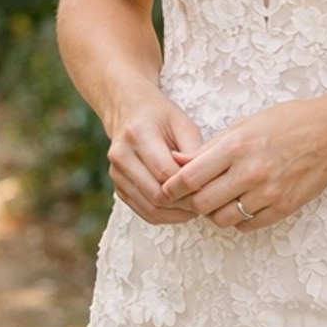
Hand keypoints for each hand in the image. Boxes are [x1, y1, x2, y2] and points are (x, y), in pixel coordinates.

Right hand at [107, 89, 206, 224]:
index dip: (190, 186)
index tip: (210, 189)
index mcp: (138, 133)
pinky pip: (143, 211)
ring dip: (176, 214)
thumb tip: (203, 183)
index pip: (165, 172)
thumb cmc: (161, 116)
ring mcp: (115, 173)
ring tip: (196, 208)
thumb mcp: (183, 124)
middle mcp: (121, 154)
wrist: (129, 111)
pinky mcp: (117, 186)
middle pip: (156, 194)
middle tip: (207, 203)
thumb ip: (193, 152)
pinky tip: (181, 209)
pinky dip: (164, 215)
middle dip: (184, 204)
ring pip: (150, 208)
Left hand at [160, 94, 326, 228]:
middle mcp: (250, 173)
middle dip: (191, 202)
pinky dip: (238, 219)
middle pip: (202, 203)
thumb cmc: (284, 123)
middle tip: (192, 196)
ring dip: (214, 213)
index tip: (167, 189)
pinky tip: (240, 204)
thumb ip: (208, 148)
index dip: (172, 187)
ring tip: (217, 200)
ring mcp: (268, 194)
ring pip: (222, 219)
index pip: (190, 178)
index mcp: (236, 147)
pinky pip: (247, 225)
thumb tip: (176, 163)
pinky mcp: (283, 208)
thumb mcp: (242, 126)